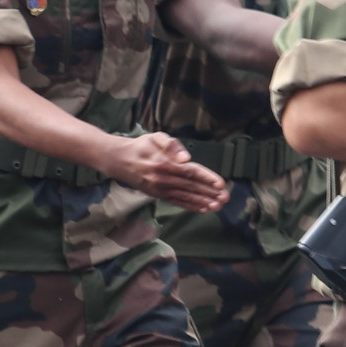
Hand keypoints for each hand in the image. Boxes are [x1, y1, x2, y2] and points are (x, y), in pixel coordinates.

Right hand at [98, 131, 225, 210]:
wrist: (119, 160)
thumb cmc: (141, 146)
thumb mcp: (155, 137)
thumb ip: (171, 145)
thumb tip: (185, 158)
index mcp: (165, 163)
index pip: (190, 172)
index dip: (207, 178)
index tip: (221, 184)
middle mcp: (164, 178)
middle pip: (191, 186)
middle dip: (210, 193)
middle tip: (226, 198)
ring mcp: (161, 189)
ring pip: (186, 196)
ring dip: (203, 202)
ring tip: (218, 206)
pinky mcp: (158, 195)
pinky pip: (177, 202)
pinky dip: (191, 206)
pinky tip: (203, 209)